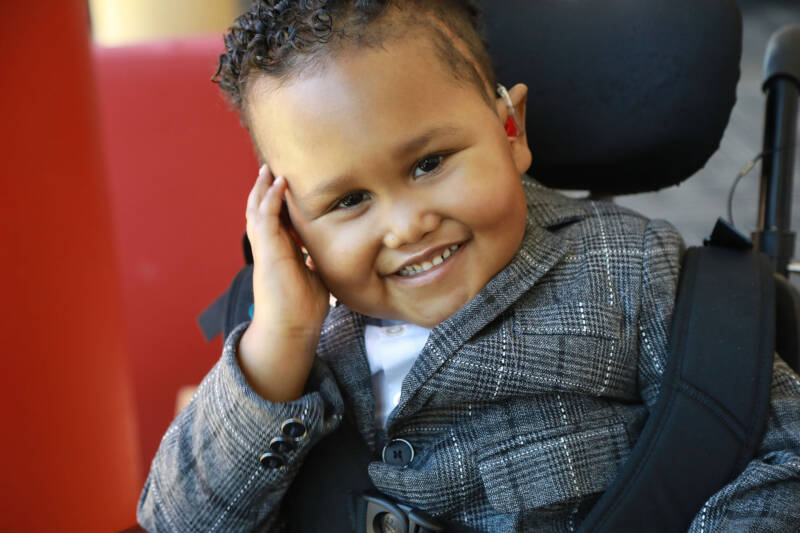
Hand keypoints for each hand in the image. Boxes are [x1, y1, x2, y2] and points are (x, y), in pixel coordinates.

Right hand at [238, 164, 329, 400]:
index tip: (286, 187)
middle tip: (270, 170)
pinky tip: (277, 184)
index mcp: (280, 253)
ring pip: (257, 211)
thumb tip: (320, 257)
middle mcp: (269, 248)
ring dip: (262, 189)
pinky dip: (270, 200)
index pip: (277, 221)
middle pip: (261, 212)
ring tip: (268, 170)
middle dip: (264, 190)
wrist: (292, 329)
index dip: (279, 203)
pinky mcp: (267, 252)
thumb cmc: (303, 309)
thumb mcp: (314, 278)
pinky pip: (265, 219)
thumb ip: (314, 264)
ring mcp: (266, 249)